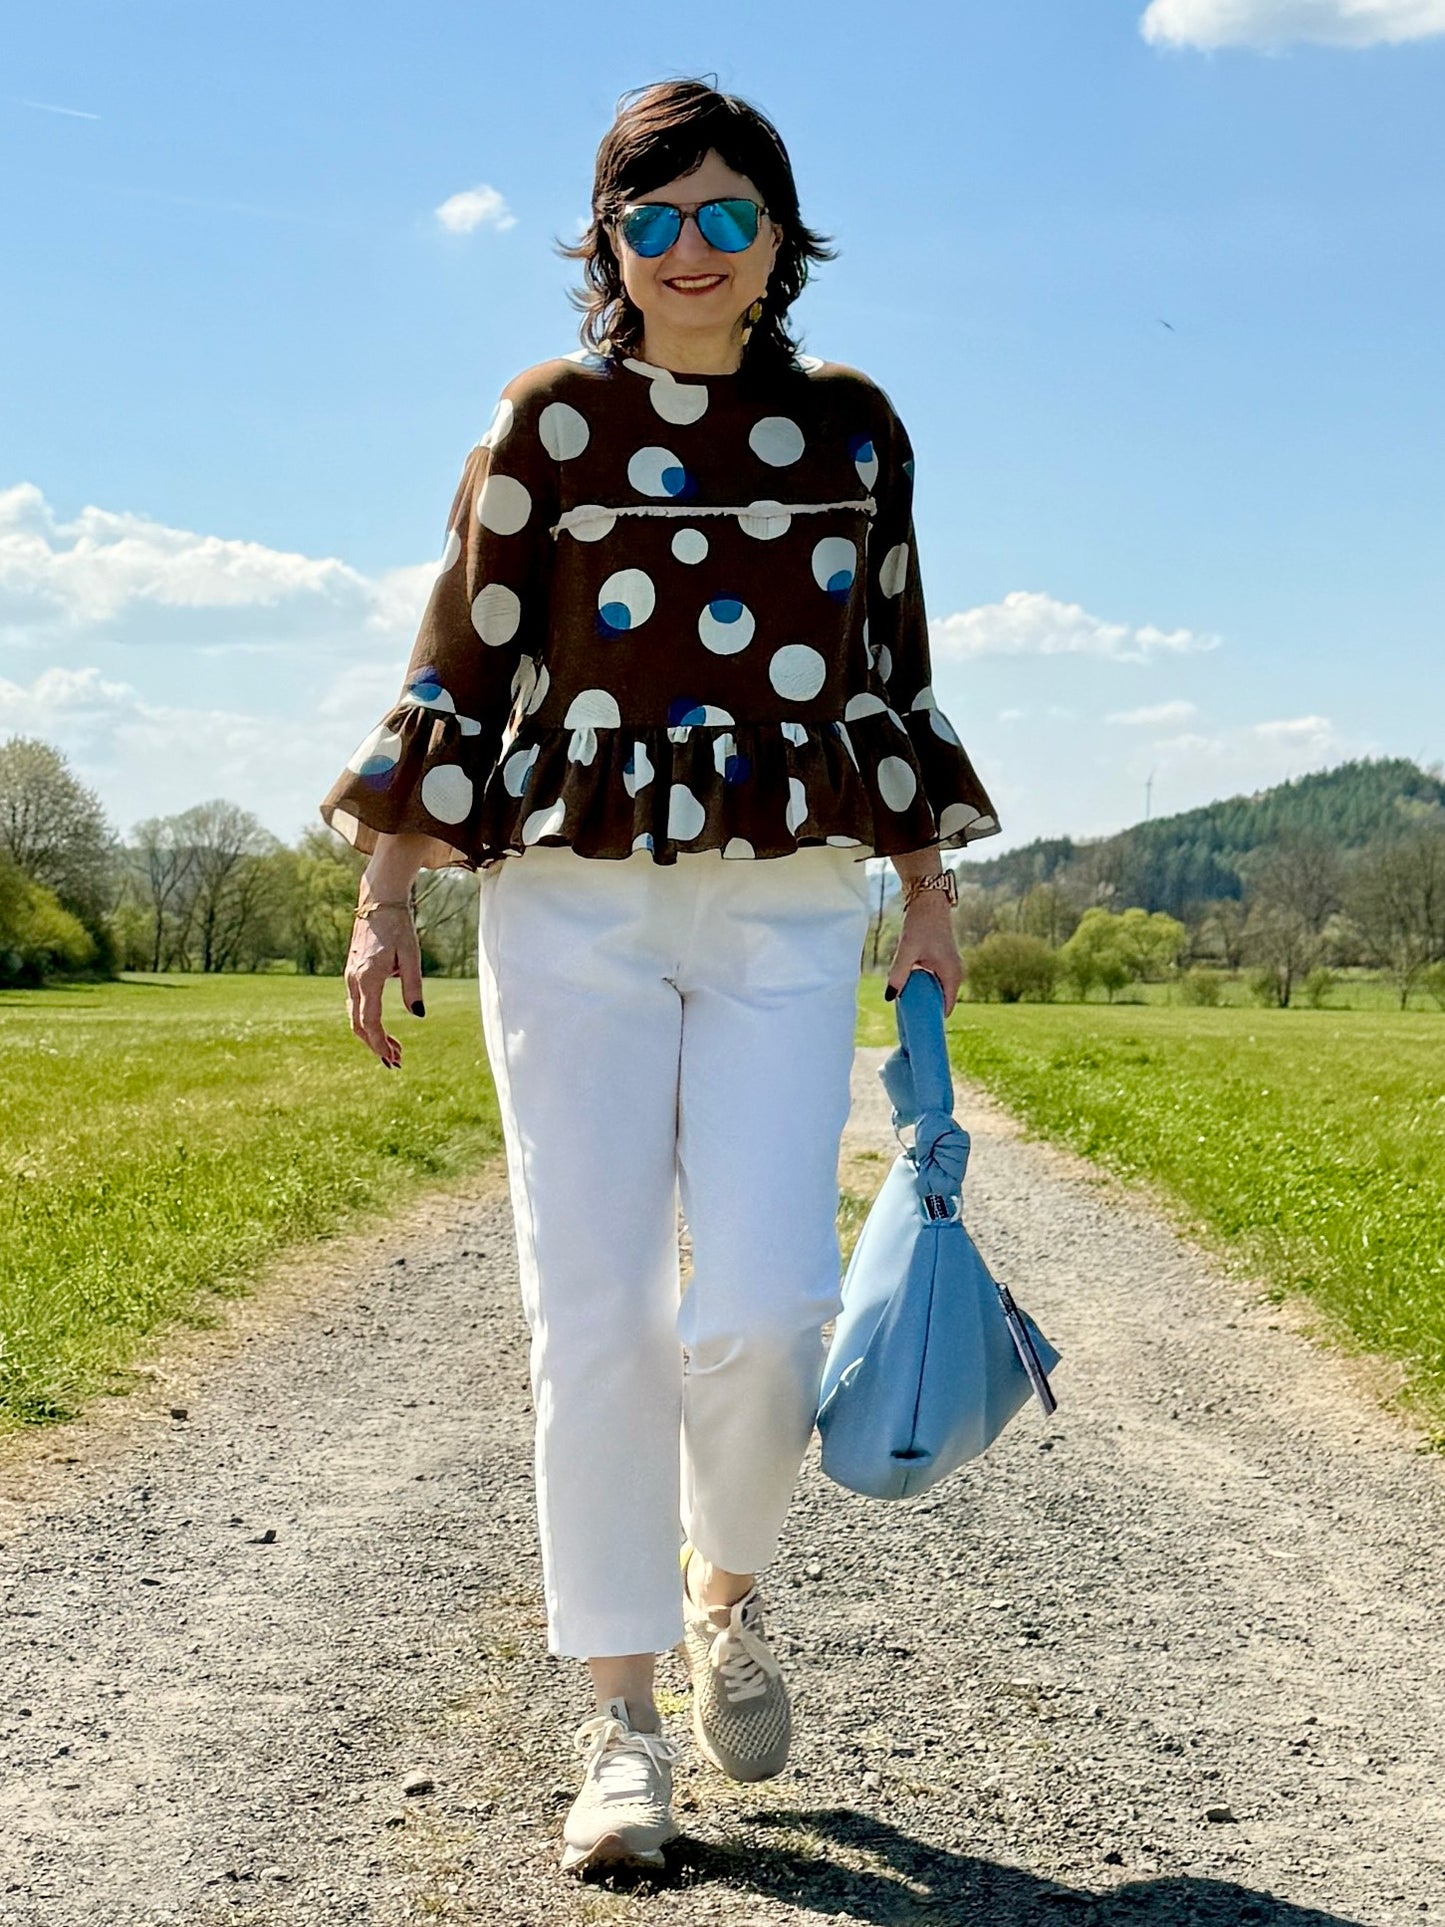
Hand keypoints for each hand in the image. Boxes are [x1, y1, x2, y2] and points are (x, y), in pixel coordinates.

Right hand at [345, 902, 424, 1068]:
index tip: (392, 1058)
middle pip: (358, 1024)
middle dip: (375, 1046)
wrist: (378, 902)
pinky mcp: (352, 974)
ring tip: (393, 1051)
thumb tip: (417, 1015)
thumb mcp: (411, 956)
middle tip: (396, 1061)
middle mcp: (354, 980)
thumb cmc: (399, 927)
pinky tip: (382, 1030)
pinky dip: (368, 1022)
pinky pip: (356, 1005)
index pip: (370, 1020)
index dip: (379, 1043)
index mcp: (368, 977)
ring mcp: (350, 977)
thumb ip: (413, 987)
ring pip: (355, 1017)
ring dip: (371, 1036)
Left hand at [884, 896, 961, 1016]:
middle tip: (908, 1023)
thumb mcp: (908, 950)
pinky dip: (924, 988)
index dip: (933, 1020)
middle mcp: (955, 974)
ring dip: (923, 999)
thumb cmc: (921, 924)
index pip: (946, 1008)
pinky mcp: (942, 962)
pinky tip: (908, 991)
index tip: (919, 1031)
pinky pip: (934, 982)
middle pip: (941, 1001)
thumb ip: (899, 973)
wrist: (929, 901)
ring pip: (937, 991)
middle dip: (926, 1011)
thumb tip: (890, 997)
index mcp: (952, 975)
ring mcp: (950, 968)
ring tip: (906, 1010)